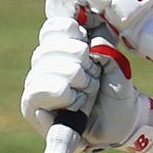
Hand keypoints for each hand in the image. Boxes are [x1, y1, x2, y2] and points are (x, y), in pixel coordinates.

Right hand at [18, 13, 152, 152]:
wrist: (121, 124)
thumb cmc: (116, 93)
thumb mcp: (117, 66)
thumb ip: (106, 49)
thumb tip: (94, 43)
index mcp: (62, 48)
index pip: (54, 27)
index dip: (71, 31)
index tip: (88, 44)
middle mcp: (43, 65)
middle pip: (50, 47)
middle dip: (80, 60)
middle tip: (93, 76)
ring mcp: (35, 85)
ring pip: (45, 69)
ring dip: (75, 80)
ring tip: (88, 91)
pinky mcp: (32, 108)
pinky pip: (36, 92)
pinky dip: (63, 95)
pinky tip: (74, 100)